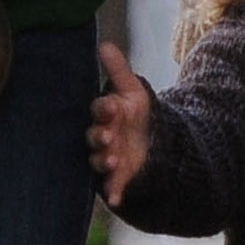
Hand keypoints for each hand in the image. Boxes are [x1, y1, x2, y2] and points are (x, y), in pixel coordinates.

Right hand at [88, 43, 153, 205]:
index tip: (111, 107)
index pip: (101, 109)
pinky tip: (117, 199)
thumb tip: (105, 45)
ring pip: (99, 160)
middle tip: (108, 136)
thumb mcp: (133, 91)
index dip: (105, 109)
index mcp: (106, 114)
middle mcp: (102, 136)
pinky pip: (111, 186)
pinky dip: (113, 193)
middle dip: (100, 136)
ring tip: (112, 160)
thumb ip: (119, 71)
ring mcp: (107, 157)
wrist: (149, 142)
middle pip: (95, 136)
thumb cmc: (135, 113)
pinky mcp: (116, 177)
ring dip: (103, 161)